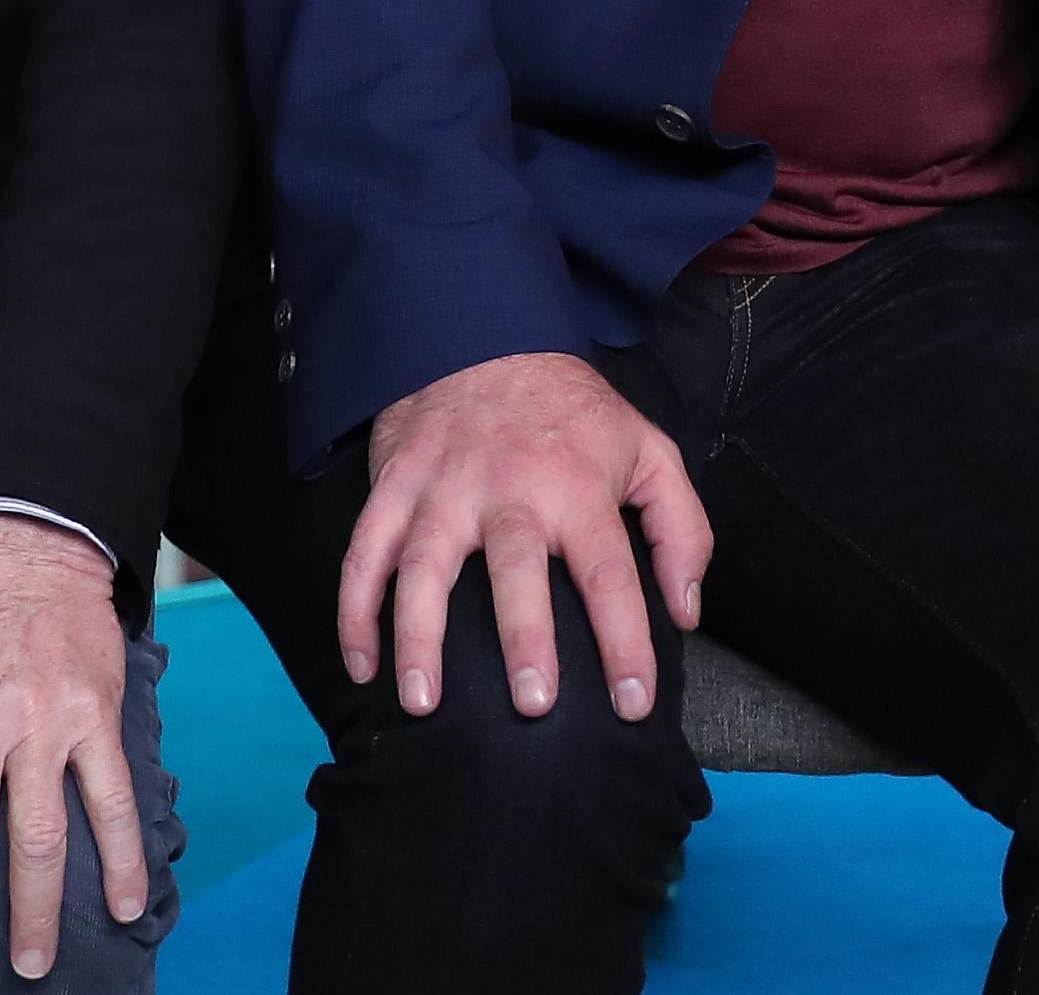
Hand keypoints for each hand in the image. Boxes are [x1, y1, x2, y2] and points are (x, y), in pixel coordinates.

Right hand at [341, 351, 710, 728]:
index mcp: (577, 485)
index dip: (626, 640)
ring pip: (423, 565)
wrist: (480, 334)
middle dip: (524, 637)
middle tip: (533, 705)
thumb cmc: (570, 414)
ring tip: (421, 703)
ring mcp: (442, 487)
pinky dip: (353, 610)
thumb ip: (680, 529)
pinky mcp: (393, 485)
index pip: (609, 572)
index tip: (635, 702)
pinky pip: (363, 553)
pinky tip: (360, 665)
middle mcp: (508, 488)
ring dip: (418, 636)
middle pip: (516, 567)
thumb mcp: (648, 451)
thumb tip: (685, 612)